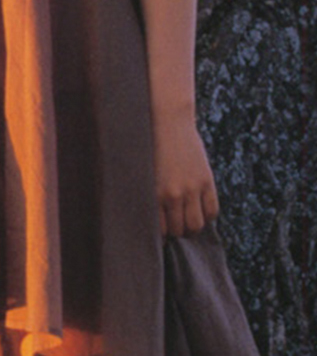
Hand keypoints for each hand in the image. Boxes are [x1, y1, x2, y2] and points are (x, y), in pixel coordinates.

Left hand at [153, 109, 219, 236]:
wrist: (168, 120)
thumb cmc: (150, 146)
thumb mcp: (143, 173)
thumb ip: (148, 195)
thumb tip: (149, 217)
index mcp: (154, 194)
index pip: (160, 230)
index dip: (161, 235)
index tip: (160, 232)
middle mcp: (173, 194)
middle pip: (179, 230)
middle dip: (176, 232)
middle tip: (174, 226)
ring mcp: (192, 188)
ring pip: (196, 225)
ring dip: (191, 228)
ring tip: (187, 222)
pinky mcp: (206, 180)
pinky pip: (212, 210)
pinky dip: (207, 216)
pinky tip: (199, 211)